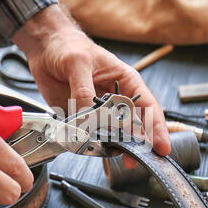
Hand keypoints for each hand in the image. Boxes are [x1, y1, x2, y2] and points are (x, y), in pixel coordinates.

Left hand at [13, 5, 170, 165]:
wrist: (45, 49)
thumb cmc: (68, 47)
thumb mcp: (78, 62)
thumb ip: (83, 89)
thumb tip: (86, 115)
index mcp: (126, 82)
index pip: (148, 108)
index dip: (157, 129)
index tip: (161, 147)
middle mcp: (116, 100)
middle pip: (135, 127)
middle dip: (137, 145)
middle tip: (133, 160)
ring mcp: (100, 112)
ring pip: (114, 136)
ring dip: (113, 147)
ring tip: (111, 154)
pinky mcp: (84, 120)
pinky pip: (91, 137)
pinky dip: (92, 146)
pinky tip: (91, 149)